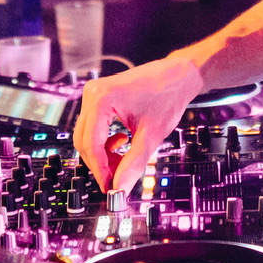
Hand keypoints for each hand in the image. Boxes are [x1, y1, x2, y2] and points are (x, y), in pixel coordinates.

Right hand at [76, 54, 203, 194]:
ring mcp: (93, 95)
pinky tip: (122, 142)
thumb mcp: (152, 134)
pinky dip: (104, 142)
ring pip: (87, 136)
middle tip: (117, 179)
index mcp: (101, 99)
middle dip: (100, 163)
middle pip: (84, 141)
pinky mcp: (99, 98)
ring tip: (123, 159)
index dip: (100, 170)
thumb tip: (120, 187)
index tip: (110, 188)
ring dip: (102, 154)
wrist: (178, 75)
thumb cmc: (168, 95)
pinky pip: (93, 127)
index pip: (91, 144)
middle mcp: (92, 94)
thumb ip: (134, 163)